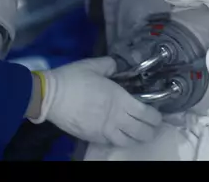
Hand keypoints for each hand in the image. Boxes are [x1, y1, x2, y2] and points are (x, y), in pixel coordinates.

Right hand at [30, 56, 162, 147]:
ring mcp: (104, 130)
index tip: (157, 115)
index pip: (146, 114)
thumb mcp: (94, 65)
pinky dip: (119, 140)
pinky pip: (111, 143)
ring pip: (128, 142)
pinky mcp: (92, 138)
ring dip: (136, 139)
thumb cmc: (73, 79)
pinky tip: (119, 134)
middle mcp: (116, 118)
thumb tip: (117, 66)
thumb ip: (110, 65)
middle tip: (152, 126)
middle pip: (141, 132)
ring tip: (138, 134)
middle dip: (150, 131)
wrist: (50, 97)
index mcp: (120, 100)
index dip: (156, 117)